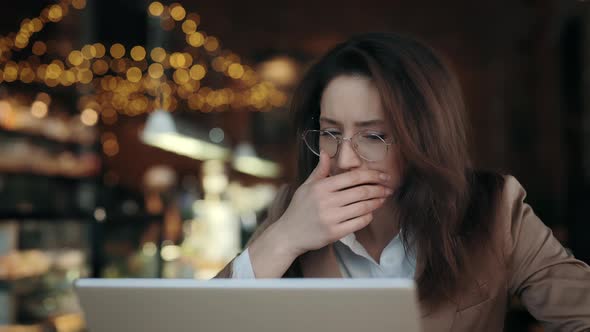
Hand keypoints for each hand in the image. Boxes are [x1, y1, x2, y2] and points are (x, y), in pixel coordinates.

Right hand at [277, 150, 392, 256]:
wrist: (289, 235)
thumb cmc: (299, 209)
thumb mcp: (306, 187)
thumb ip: (319, 170)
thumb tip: (325, 152)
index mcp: (321, 187)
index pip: (352, 177)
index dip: (371, 175)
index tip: (383, 176)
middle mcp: (326, 201)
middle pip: (361, 191)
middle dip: (379, 188)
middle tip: (388, 188)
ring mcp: (331, 218)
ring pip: (363, 207)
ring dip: (376, 202)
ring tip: (383, 199)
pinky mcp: (335, 233)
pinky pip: (359, 222)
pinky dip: (368, 216)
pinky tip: (371, 212)